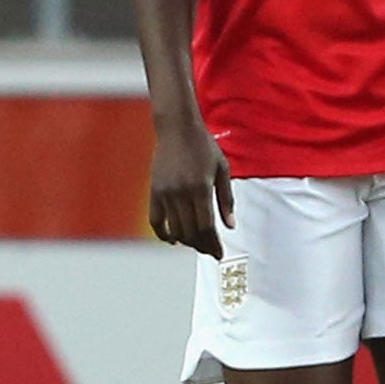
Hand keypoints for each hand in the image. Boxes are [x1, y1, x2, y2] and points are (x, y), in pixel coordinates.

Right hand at [149, 114, 233, 258]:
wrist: (177, 128)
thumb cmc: (204, 147)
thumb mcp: (222, 170)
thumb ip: (226, 199)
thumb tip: (230, 226)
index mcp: (201, 187)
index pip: (206, 226)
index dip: (213, 243)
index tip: (219, 254)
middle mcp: (181, 193)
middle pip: (190, 231)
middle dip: (202, 245)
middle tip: (211, 251)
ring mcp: (165, 192)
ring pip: (174, 229)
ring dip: (186, 241)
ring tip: (197, 244)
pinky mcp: (154, 191)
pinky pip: (155, 220)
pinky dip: (163, 234)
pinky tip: (174, 239)